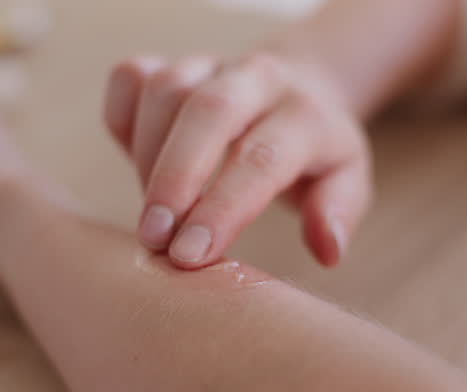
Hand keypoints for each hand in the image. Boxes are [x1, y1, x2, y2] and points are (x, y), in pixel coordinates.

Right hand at [104, 53, 372, 268]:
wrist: (299, 88)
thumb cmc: (314, 152)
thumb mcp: (345, 182)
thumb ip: (336, 212)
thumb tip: (325, 249)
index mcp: (305, 114)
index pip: (262, 158)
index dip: (222, 208)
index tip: (191, 255)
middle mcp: (258, 78)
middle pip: (209, 111)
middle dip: (173, 179)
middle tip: (154, 239)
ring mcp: (210, 64)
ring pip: (164, 90)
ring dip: (146, 158)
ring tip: (153, 216)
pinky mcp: (170, 61)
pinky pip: (130, 79)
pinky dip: (121, 121)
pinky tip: (134, 164)